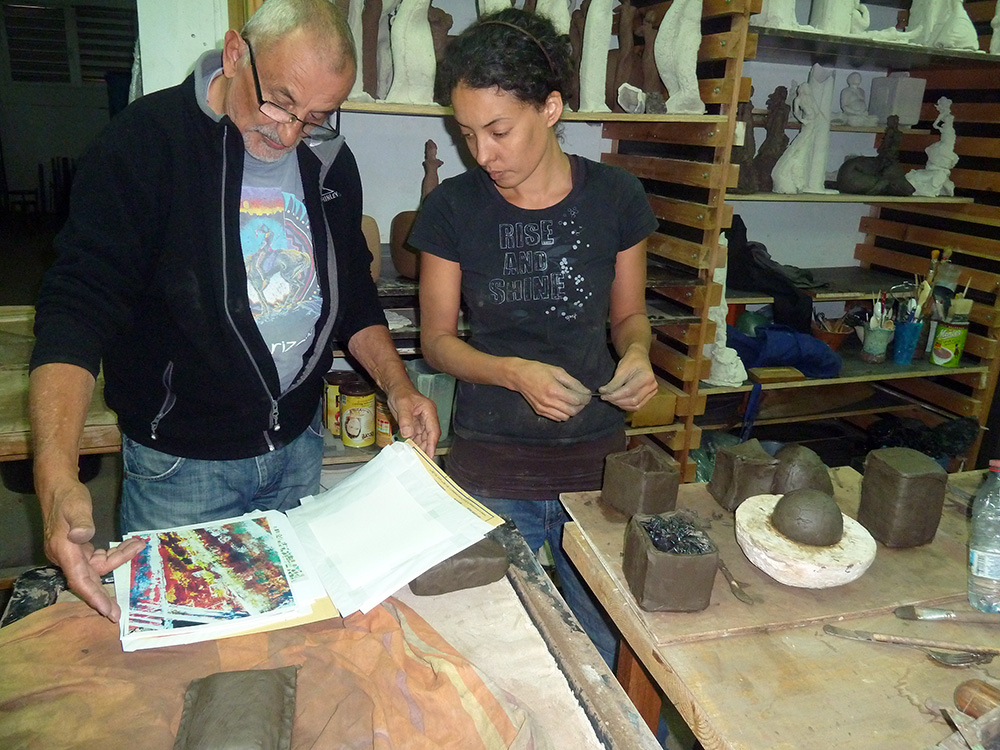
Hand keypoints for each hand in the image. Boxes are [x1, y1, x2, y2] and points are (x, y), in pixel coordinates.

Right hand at [42, 479, 144, 621]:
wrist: (58, 488)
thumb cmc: (67, 498)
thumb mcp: (75, 507)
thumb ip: (81, 523)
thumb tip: (82, 537)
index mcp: (64, 551)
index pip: (79, 580)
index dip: (93, 597)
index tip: (107, 612)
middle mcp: (67, 556)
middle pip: (88, 580)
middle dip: (105, 595)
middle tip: (120, 612)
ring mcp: (73, 553)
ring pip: (98, 566)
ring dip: (120, 558)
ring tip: (140, 545)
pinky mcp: (80, 548)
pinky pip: (99, 557)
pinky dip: (116, 552)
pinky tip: (131, 544)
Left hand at [387, 385, 440, 456]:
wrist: (395, 388)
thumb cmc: (400, 392)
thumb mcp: (402, 404)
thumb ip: (405, 419)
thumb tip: (408, 434)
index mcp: (429, 411)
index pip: (433, 431)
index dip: (432, 444)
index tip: (429, 456)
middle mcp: (428, 418)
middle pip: (429, 436)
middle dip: (426, 448)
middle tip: (421, 461)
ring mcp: (421, 421)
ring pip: (423, 438)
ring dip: (419, 447)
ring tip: (415, 458)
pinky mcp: (415, 424)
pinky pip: (416, 436)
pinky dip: (413, 443)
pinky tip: (410, 450)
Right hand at [512, 360, 591, 421]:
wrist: (519, 376)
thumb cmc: (538, 370)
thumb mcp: (557, 371)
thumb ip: (573, 382)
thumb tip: (585, 391)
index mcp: (554, 389)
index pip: (576, 400)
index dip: (585, 398)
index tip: (587, 394)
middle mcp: (548, 401)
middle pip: (573, 411)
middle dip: (581, 405)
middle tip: (582, 398)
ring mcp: (543, 408)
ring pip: (566, 417)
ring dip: (572, 410)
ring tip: (572, 402)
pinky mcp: (539, 411)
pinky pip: (557, 418)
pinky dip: (563, 414)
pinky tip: (563, 405)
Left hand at [598, 349, 656, 411]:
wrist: (639, 358)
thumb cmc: (631, 361)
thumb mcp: (621, 369)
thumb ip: (613, 383)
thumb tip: (603, 392)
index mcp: (646, 377)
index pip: (628, 391)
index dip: (614, 395)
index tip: (602, 395)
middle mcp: (652, 386)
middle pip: (633, 400)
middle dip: (617, 400)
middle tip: (605, 397)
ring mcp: (652, 392)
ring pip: (636, 405)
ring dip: (621, 404)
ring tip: (611, 399)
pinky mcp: (649, 396)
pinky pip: (638, 405)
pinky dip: (627, 406)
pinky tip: (618, 402)